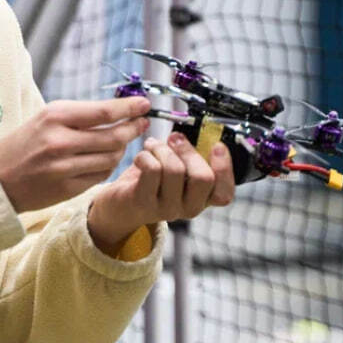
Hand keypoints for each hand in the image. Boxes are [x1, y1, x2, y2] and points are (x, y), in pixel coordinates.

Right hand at [0, 97, 150, 212]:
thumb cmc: (23, 144)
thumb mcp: (44, 118)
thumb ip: (78, 115)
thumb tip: (117, 110)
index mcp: (54, 116)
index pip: (103, 111)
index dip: (129, 108)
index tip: (145, 105)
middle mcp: (60, 141)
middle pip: (113, 136)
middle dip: (133, 129)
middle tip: (143, 124)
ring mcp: (64, 167)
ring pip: (111, 158)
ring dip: (121, 150)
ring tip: (120, 143)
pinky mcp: (66, 188)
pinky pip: (100, 176)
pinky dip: (108, 167)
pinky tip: (104, 160)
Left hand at [87, 131, 235, 254]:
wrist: (118, 205)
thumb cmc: (150, 181)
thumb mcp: (176, 169)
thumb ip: (191, 158)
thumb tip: (201, 133)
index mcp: (201, 199)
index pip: (224, 193)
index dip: (224, 168)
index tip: (216, 145)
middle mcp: (188, 208)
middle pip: (203, 178)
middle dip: (188, 150)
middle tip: (175, 139)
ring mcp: (167, 209)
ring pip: (175, 169)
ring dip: (162, 149)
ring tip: (153, 146)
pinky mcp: (144, 202)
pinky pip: (152, 169)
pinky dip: (146, 155)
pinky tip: (141, 157)